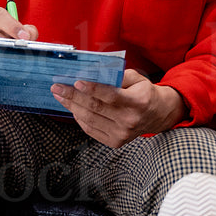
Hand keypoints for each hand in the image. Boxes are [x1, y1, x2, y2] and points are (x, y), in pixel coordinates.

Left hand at [51, 69, 188, 148]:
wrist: (157, 115)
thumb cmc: (144, 93)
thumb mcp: (137, 79)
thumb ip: (118, 76)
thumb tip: (93, 73)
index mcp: (137, 102)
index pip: (111, 96)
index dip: (92, 89)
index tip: (76, 82)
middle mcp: (129, 120)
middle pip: (96, 108)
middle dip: (73, 96)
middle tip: (58, 87)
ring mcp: (121, 133)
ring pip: (90, 119)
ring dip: (72, 107)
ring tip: (61, 96)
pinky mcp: (115, 142)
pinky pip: (91, 129)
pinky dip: (79, 118)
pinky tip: (73, 108)